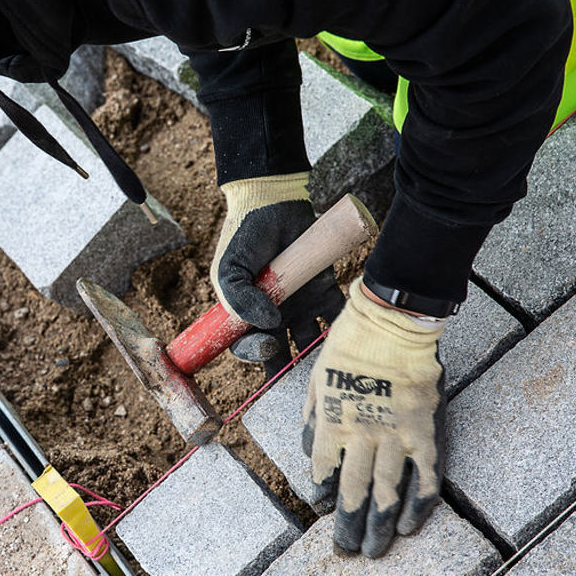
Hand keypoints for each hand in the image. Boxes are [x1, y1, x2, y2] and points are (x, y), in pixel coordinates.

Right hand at [211, 172, 344, 374]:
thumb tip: (269, 325)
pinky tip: (346, 333)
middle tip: (299, 374)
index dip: (255, 354)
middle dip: (288, 367)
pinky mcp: (323, 288)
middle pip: (281, 350)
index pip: (247, 345)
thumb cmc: (244, 236)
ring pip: (309, 339)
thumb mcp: (229, 270)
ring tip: (325, 360)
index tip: (266, 346)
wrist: (273, 201)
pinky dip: (342, 326)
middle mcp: (272, 313)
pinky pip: (334, 314)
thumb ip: (239, 300)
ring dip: (316, 352)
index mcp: (246, 312)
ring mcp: (299, 303)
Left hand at [302, 277, 446, 556]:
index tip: (322, 509)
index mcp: (332, 421)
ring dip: (379, 526)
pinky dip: (418, 506)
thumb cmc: (348, 346)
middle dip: (347, 525)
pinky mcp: (426, 433)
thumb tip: (311, 452)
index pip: (324, 470)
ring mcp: (397, 437)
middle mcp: (362, 435)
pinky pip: (425, 478)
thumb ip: (312, 418)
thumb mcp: (315, 379)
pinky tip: (408, 527)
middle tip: (345, 551)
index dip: (322, 493)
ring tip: (374, 551)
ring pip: (387, 493)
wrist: (392, 324)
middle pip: (353, 491)